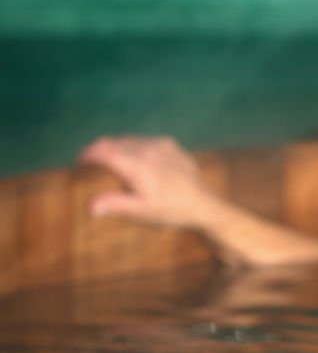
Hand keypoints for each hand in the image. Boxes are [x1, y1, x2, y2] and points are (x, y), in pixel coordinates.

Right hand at [78, 135, 222, 228]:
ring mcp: (161, 145)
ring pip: (131, 139)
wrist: (203, 204)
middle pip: (115, 143)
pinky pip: (147, 140)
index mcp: (137, 165)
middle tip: (92, 159)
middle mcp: (147, 150)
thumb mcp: (142, 212)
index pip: (105, 152)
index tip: (80, 159)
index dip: (89, 154)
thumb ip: (116, 205)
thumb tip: (90, 206)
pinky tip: (137, 158)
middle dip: (101, 149)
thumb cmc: (171, 210)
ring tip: (111, 158)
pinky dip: (136, 146)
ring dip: (118, 146)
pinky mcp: (172, 145)